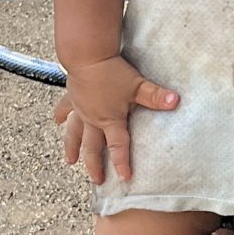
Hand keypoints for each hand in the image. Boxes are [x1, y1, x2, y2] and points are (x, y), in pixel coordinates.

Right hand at [55, 55, 177, 185]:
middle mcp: (93, 119)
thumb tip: (175, 102)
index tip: (124, 179)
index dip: (122, 163)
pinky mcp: (72, 96)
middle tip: (97, 180)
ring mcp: (80, 109)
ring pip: (74, 134)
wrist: (87, 54)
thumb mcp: (138, 85)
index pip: (118, 146)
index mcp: (110, 120)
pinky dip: (61, 116)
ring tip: (70, 161)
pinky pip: (65, 109)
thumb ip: (156, 96)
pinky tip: (58, 121)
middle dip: (94, 165)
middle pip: (92, 147)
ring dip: (72, 148)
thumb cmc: (112, 70)